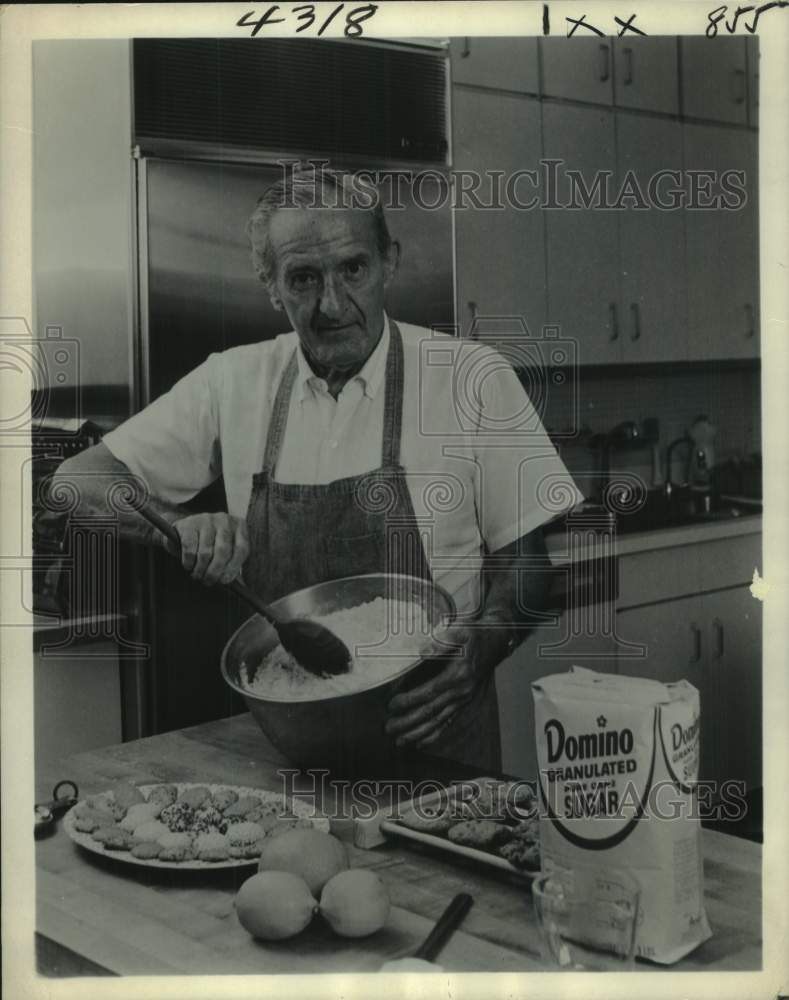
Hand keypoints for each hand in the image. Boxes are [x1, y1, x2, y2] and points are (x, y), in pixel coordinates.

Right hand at [161, 512, 249, 585]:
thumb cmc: (211, 542)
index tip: (224, 581)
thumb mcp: (226, 548)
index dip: (233, 568)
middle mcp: (224, 520)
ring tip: (197, 575)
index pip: (241, 549)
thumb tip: (237, 585)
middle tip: (209, 581)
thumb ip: (233, 562)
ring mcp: (206, 520)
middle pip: (223, 551)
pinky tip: (188, 566)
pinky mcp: (189, 524)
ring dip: (200, 569)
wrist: (186, 528)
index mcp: (239, 526)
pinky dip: (189, 562)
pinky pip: (190, 549)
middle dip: (215, 571)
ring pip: (206, 552)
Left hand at [385, 622, 506, 748]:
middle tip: (388, 728)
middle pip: (431, 712)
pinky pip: (448, 722)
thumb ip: (441, 642)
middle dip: (408, 723)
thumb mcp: (460, 631)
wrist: (495, 642)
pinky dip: (434, 735)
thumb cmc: (474, 636)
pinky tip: (420, 742)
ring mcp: (463, 699)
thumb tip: (422, 652)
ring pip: (438, 721)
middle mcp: (461, 691)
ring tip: (400, 741)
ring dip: (418, 733)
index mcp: (458, 675)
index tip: (391, 705)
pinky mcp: (464, 702)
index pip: (429, 692)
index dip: (409, 700)